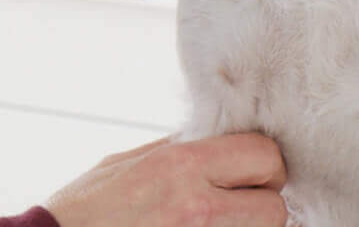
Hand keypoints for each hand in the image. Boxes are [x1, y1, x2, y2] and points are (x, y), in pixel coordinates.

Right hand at [45, 133, 288, 226]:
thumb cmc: (83, 210)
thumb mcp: (127, 162)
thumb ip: (175, 150)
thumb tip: (213, 139)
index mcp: (180, 165)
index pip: (264, 154)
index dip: (264, 166)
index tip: (251, 176)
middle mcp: (195, 205)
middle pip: (274, 207)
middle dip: (264, 207)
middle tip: (241, 207)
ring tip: (217, 222)